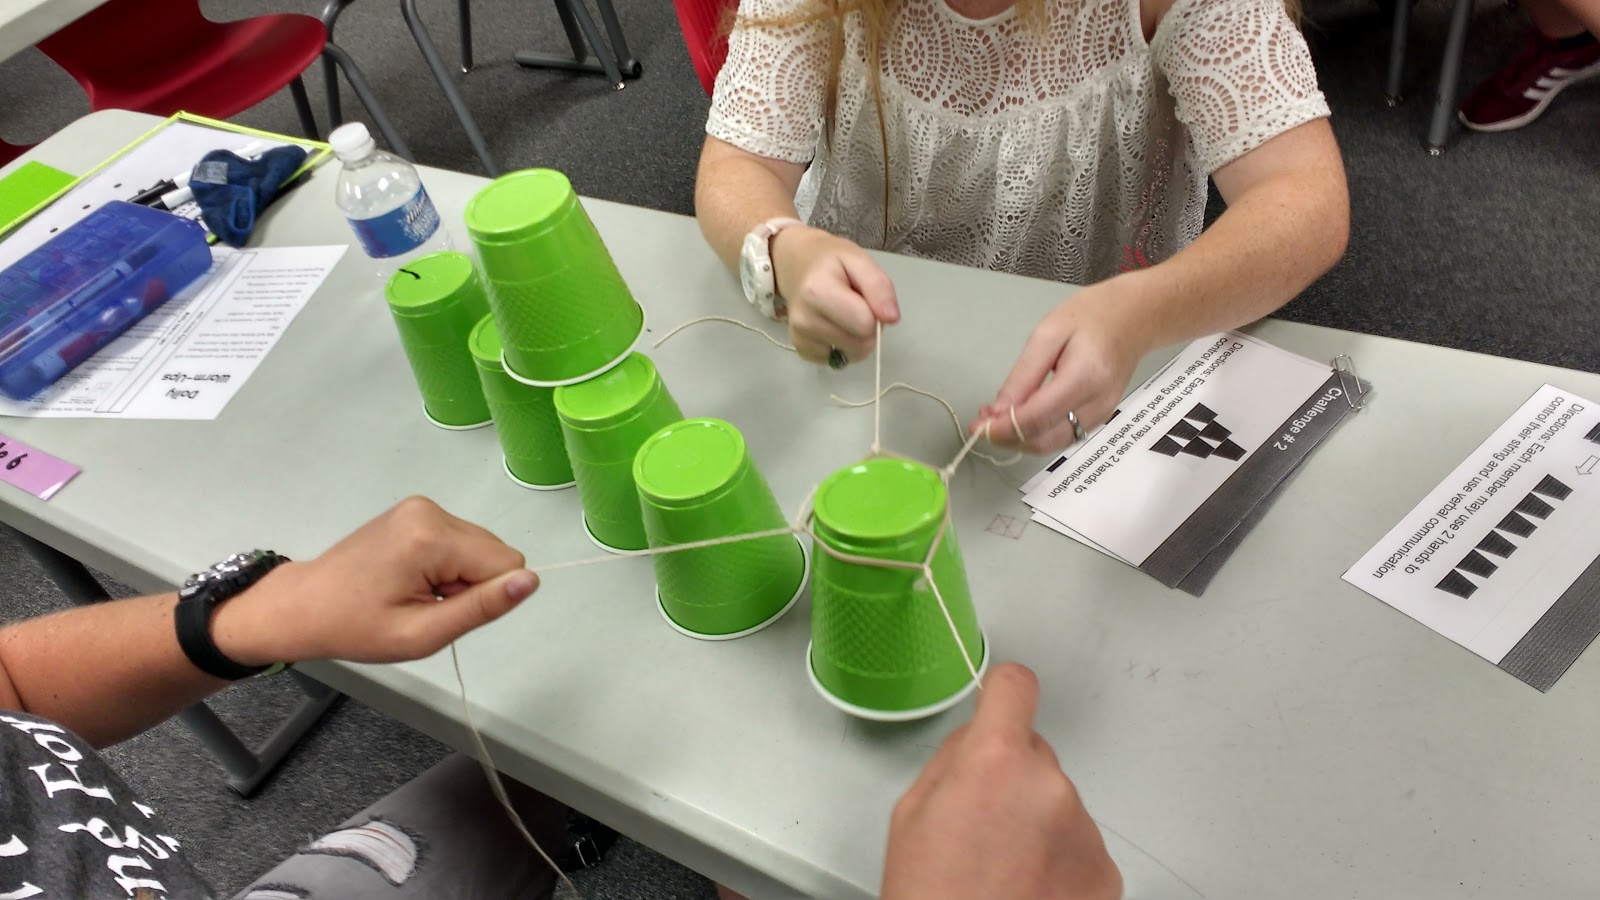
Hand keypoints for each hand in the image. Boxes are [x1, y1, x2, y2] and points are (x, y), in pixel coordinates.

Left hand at [214, 497, 536, 665]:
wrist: (303, 606)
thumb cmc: (357, 628)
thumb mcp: (421, 634)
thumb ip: (482, 607)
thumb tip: (532, 581)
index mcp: (431, 536)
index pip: (506, 563)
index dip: (484, 597)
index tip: (442, 610)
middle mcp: (431, 510)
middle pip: (495, 552)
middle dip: (472, 585)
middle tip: (425, 605)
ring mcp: (421, 506)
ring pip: (480, 547)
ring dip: (458, 577)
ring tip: (414, 593)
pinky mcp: (416, 510)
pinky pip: (460, 540)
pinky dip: (446, 565)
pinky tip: (411, 579)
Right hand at [771, 226, 899, 364]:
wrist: (797, 265)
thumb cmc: (830, 262)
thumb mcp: (859, 260)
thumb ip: (879, 287)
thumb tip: (891, 319)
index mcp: (817, 292)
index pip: (865, 325)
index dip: (875, 314)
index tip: (865, 298)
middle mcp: (804, 320)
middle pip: (859, 345)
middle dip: (867, 329)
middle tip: (856, 306)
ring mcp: (800, 338)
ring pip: (850, 355)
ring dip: (855, 338)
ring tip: (843, 313)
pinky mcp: (801, 351)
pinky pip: (837, 360)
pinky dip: (841, 346)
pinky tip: (832, 325)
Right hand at [881, 664, 1121, 899]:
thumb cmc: (930, 897)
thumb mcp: (911, 812)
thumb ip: (953, 760)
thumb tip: (979, 738)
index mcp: (995, 762)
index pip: (1017, 687)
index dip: (1004, 695)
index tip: (1000, 706)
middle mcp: (1050, 786)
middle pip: (1036, 754)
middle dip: (1012, 777)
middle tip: (982, 828)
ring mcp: (1084, 830)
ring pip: (1058, 801)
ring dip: (1038, 824)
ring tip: (1003, 871)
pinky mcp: (1105, 871)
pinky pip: (1079, 844)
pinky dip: (1059, 862)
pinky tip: (1028, 890)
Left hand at [972, 281, 1147, 453]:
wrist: (1134, 318)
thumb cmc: (1091, 317)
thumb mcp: (1047, 334)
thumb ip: (1023, 375)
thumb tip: (999, 411)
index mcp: (1085, 377)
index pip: (1038, 418)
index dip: (1004, 428)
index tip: (978, 425)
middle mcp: (1096, 404)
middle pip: (1044, 441)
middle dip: (1007, 438)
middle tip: (980, 423)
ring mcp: (1100, 415)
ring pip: (1051, 445)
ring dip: (1018, 438)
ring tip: (994, 418)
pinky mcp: (1098, 418)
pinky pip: (1060, 436)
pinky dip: (1035, 433)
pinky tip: (1018, 417)